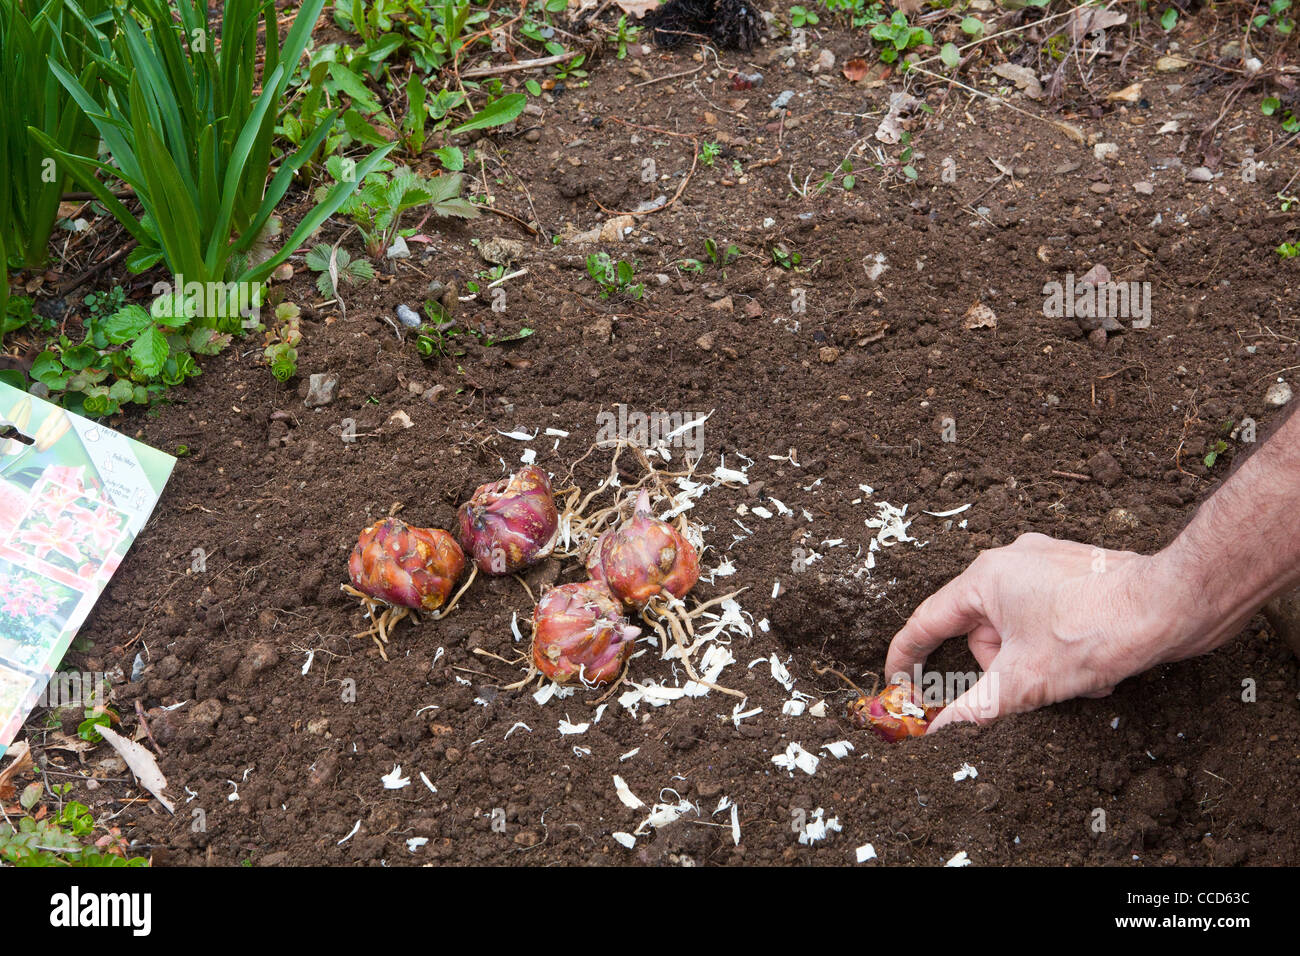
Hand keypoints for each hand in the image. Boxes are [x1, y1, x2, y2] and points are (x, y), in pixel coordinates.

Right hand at [884, 533, 1198, 732]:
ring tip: (1074, 676)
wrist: (1171, 605)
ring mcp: (1044, 563)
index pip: (926, 621)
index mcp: (984, 578)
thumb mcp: (1024, 681)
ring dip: (1038, 663)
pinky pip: (1046, 618)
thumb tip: (938, 732)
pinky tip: (1091, 664)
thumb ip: (973, 707)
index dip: (906, 657)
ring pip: (1017, 629)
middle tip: (1030, 686)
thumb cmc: (1096, 630)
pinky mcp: (1075, 572)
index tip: (898, 684)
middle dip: (1005, 668)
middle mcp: (1009, 561)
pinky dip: (1060, 648)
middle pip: (979, 632)